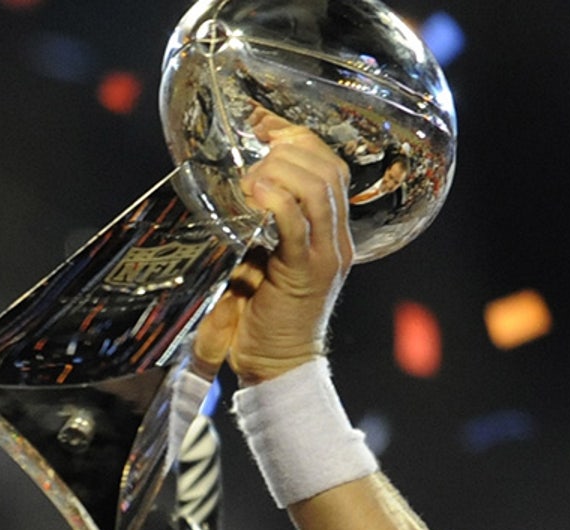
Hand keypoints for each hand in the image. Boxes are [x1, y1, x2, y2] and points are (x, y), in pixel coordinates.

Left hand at [190, 112, 355, 384]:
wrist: (277, 366)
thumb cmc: (263, 317)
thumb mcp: (262, 262)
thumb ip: (260, 229)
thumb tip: (234, 189)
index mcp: (330, 232)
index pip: (330, 169)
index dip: (299, 139)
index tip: (263, 124)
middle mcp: (335, 239)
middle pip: (329, 170)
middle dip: (290, 146)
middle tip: (255, 145)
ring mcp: (325, 255)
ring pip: (319, 189)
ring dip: (282, 169)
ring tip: (253, 173)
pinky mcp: (306, 272)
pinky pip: (298, 224)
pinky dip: (276, 200)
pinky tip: (254, 191)